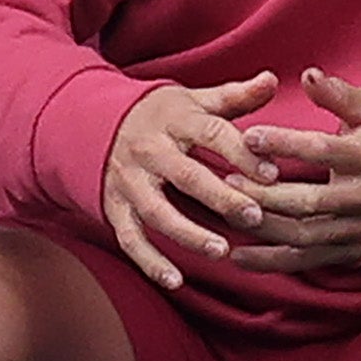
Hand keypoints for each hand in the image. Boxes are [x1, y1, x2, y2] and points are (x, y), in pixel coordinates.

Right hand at [103, 73, 276, 291]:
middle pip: (187, 176)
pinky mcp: (114, 207)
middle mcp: (150, 151)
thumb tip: (273, 79)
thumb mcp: (193, 100)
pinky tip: (175, 281)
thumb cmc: (160, 114)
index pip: (212, 134)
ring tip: (221, 250)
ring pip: (157, 212)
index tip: (273, 174)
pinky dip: (150, 262)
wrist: (87, 120)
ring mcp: (129, 181)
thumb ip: (234, 97)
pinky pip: (130, 238)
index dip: (242, 153)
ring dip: (188, 233)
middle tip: (255, 217)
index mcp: (176, 120)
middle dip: (221, 198)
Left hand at [225, 67, 360, 273]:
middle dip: (264, 191)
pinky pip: (305, 260)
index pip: (322, 150)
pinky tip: (237, 256)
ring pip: (302, 233)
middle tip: (227, 176)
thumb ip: (340, 95)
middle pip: (308, 200)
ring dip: (261, 225)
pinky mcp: (347, 251)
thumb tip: (308, 75)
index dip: (284, 143)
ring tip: (227, 210)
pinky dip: (269, 262)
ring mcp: (356, 228)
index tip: (249, 135)